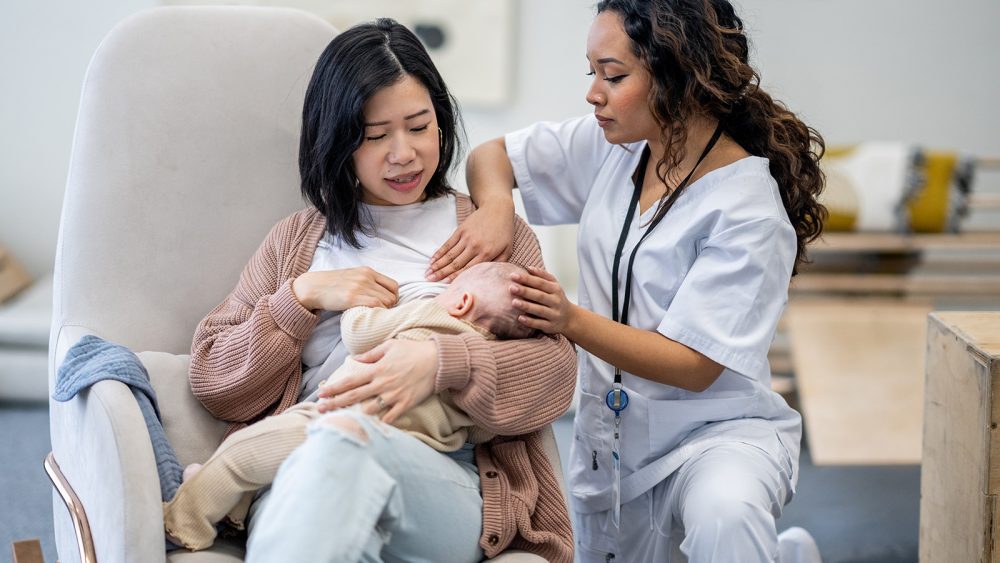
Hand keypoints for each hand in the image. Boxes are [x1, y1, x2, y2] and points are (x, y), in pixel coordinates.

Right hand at [292, 267, 397, 310]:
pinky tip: (368, 316)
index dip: (393, 298)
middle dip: (389, 308)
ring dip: (383, 312)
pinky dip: (376, 313)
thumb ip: (367, 282)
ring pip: (386, 302)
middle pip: (392, 296)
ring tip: (373, 316)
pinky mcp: (352, 297)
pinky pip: (375, 306)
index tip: (385, 306)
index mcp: (367, 271)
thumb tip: (382, 296)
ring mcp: (360, 287)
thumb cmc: (332, 285)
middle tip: (379, 314)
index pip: (393, 285)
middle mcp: (366, 277)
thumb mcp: (353, 277)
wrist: (312, 287)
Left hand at [316, 339, 437, 423]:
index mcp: (377, 369)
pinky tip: (368, 429)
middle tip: (320, 410)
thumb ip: (371, 354)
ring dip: (354, 416)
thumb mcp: (390, 346)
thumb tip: (355, 359)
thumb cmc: (413, 350)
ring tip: (341, 422)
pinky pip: (389, 418)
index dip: (334, 387)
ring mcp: (394, 396)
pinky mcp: (405, 404)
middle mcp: (383, 384)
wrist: (438, 361)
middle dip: (335, 404)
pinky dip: (379, 424)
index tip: (320, 393)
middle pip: (354, 397)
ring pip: (369, 410)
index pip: (350, 380)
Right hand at [426, 202, 514, 281]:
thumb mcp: (507, 250)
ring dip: (437, 265)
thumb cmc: (504, 231)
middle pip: (455, 263)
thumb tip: (488, 277)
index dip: (455, 277)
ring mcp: (466, 237)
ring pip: (449, 254)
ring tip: (428, 273)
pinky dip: (439, 252)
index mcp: (487, 253)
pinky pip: (448, 243)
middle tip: (430, 281)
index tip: (444, 284)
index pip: (468, 269)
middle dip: (441, 273)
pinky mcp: (461, 230)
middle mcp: (475, 246)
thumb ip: (498, 264)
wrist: (498, 208)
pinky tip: (432, 259)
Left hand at [510, 266, 577, 334]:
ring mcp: (554, 314)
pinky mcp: (550, 326)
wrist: (569, 318)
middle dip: (525, 291)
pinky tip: (520, 318)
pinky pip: (540, 324)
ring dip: (527, 306)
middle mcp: (556, 302)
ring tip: (514, 302)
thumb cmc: (556, 298)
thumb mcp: (554, 285)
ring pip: (540, 310)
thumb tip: (529, 268)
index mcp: (555, 289)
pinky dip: (530, 321)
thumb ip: (542, 276)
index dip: (527, 279)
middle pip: (539, 296)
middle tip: (511, 288)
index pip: (540, 283)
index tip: (513, 275)